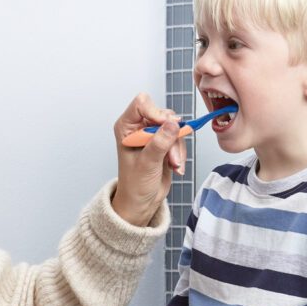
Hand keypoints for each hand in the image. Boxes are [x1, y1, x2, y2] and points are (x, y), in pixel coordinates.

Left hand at [112, 93, 186, 225]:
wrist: (141, 201)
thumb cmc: (135, 185)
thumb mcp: (147, 163)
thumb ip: (160, 143)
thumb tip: (173, 124)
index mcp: (126, 127)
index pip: (141, 103)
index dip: (156, 113)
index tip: (166, 127)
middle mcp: (138, 127)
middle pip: (162, 114)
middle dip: (171, 135)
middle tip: (170, 155)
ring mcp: (152, 134)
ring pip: (174, 127)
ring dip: (177, 147)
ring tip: (172, 164)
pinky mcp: (164, 142)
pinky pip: (179, 138)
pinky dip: (180, 153)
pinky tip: (175, 166)